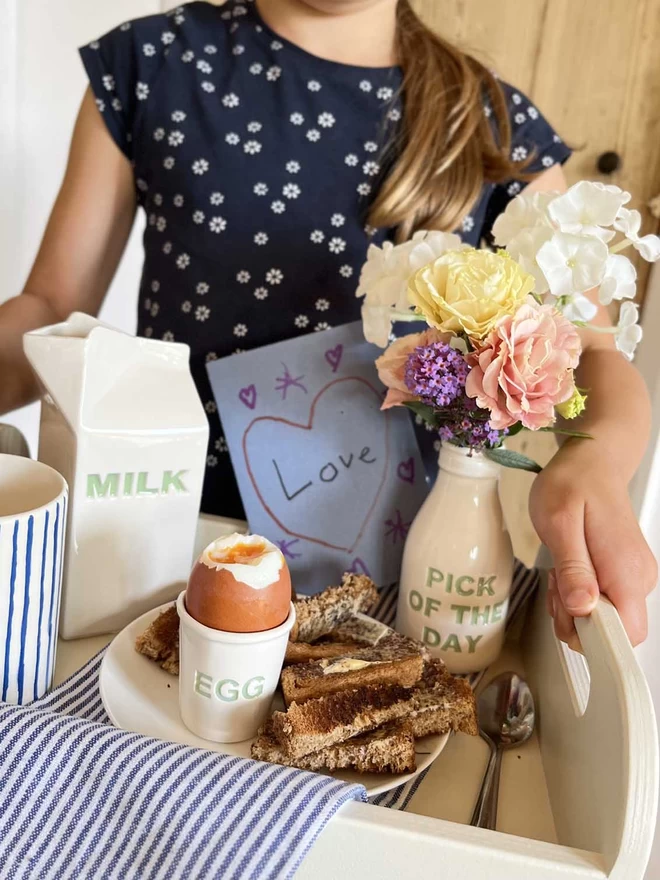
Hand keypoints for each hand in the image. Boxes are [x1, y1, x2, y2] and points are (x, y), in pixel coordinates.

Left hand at [529, 440, 656, 648]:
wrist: (593, 462)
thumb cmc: (574, 484)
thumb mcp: (559, 522)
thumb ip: (573, 568)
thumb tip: (582, 608)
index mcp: (627, 571)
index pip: (626, 636)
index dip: (591, 637)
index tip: (566, 609)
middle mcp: (638, 579)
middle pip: (611, 632)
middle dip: (573, 618)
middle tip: (556, 580)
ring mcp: (633, 577)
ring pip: (603, 619)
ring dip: (572, 604)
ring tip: (561, 567)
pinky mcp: (624, 574)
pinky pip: (601, 602)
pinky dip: (577, 593)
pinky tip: (568, 568)